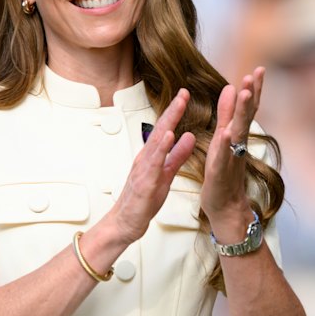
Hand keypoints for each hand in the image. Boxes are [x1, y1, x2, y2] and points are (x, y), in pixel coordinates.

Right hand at [110, 88, 195, 244]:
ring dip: (168, 122)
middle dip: (172, 110)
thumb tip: (189, 137)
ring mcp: (143, 169)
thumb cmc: (143, 201)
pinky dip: (161, 148)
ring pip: (157, 141)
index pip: (164, 129)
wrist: (125, 222)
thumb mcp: (166, 174)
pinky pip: (154, 163)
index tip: (184, 95)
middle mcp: (145, 158)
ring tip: (178, 106)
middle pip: (160, 129)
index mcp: (151, 156)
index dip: (175, 112)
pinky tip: (169, 137)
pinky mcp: (145, 182)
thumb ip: (178, 156)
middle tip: (183, 93)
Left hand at [200, 67, 263, 235]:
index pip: (247, 109)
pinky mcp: (220, 172)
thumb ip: (226, 114)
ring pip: (238, 133)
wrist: (224, 206)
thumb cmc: (223, 172)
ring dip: (242, 113)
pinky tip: (226, 132)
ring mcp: (231, 158)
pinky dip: (225, 145)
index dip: (253, 90)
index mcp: (236, 135)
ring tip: (244, 94)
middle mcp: (237, 145)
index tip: (259, 69)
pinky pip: (224, 156)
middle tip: (254, 74)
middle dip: (251, 95)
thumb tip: (231, 88)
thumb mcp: (222, 138)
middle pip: (246, 117)